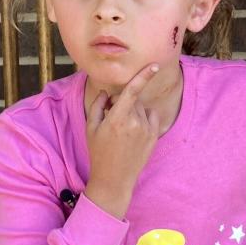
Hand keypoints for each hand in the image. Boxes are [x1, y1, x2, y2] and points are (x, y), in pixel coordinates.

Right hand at [83, 63, 161, 218]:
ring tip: (123, 129)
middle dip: (124, 102)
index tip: (154, 65)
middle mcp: (135, 122)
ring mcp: (147, 130)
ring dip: (134, 111)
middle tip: (113, 117)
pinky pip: (151, 117)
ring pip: (143, 108)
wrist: (114, 178)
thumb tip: (106, 93)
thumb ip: (98, 106)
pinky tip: (134, 132)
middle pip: (134, 99)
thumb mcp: (91, 128)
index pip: (132, 91)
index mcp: (117, 118)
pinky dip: (144, 118)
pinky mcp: (154, 137)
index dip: (143, 76)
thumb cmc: (99, 152)